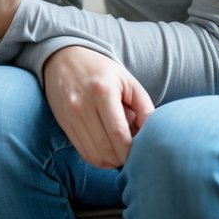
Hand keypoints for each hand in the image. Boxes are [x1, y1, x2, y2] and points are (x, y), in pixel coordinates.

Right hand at [42, 45, 154, 168]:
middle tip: (134, 152)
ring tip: (120, 150)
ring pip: (94, 155)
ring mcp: (70, 117)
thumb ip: (145, 108)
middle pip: (106, 149)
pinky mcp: (64, 124)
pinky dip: (99, 158)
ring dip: (112, 161)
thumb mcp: (128, 81)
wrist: (64, 58)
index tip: (143, 151)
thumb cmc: (101, 71)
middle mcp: (82, 106)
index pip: (120, 134)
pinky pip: (84, 152)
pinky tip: (107, 150)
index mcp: (102, 92)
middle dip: (124, 159)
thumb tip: (154, 136)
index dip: (133, 150)